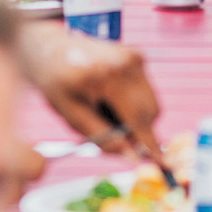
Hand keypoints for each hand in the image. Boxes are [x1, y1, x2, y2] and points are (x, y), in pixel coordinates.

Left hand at [20, 22, 162, 157]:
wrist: (50, 47)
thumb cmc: (55, 81)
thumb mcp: (69, 114)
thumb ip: (101, 136)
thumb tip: (131, 156)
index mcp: (107, 77)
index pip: (137, 118)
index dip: (149, 144)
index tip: (161, 164)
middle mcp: (127, 63)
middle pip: (150, 112)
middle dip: (136, 131)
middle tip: (109, 134)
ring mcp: (135, 57)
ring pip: (150, 103)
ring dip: (134, 116)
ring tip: (103, 108)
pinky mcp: (137, 55)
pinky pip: (145, 91)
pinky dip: (132, 101)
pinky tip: (107, 96)